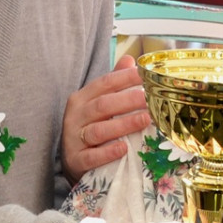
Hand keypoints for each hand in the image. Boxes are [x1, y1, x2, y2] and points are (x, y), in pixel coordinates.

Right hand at [63, 57, 150, 182]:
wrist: (72, 161)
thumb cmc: (90, 128)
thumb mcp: (97, 104)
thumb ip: (112, 84)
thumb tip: (129, 60)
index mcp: (81, 99)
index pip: (104, 83)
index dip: (125, 78)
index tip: (145, 75)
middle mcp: (75, 116)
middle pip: (103, 105)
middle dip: (128, 100)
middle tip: (150, 98)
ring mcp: (74, 139)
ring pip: (99, 130)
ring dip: (124, 125)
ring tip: (145, 120)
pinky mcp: (75, 160)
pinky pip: (91, 157)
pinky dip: (108, 153)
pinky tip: (123, 149)